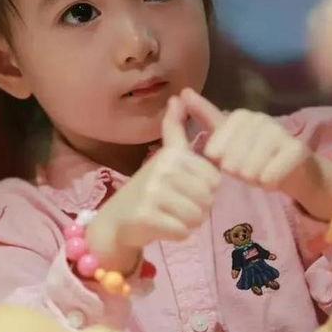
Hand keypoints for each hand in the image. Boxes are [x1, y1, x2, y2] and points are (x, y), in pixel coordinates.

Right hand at [87, 95, 220, 271]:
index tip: (185, 188)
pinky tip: (162, 227)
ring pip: (197, 217)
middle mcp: (162, 169)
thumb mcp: (165, 156)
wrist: (116, 220)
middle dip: (198, 208)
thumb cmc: (149, 188)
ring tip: (170, 216)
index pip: (214, 179)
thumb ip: (175, 128)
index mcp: (172, 154)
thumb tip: (178, 96)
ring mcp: (153, 192)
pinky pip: (183, 232)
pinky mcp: (146, 216)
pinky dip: (177, 235)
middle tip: (176, 206)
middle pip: (208, 199)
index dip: (205, 189)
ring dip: (189, 223)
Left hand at [181, 87, 308, 187]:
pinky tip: (272, 179)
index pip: (215, 148)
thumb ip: (204, 115)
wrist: (294, 169)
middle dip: (236, 172)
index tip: (227, 161)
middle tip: (246, 170)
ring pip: (250, 170)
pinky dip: (267, 183)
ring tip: (259, 173)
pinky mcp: (296, 150)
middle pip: (231, 161)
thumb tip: (183, 91)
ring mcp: (280, 132)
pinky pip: (269, 176)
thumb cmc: (253, 155)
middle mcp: (260, 119)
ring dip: (252, 179)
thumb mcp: (225, 137)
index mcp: (239, 116)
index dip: (220, 162)